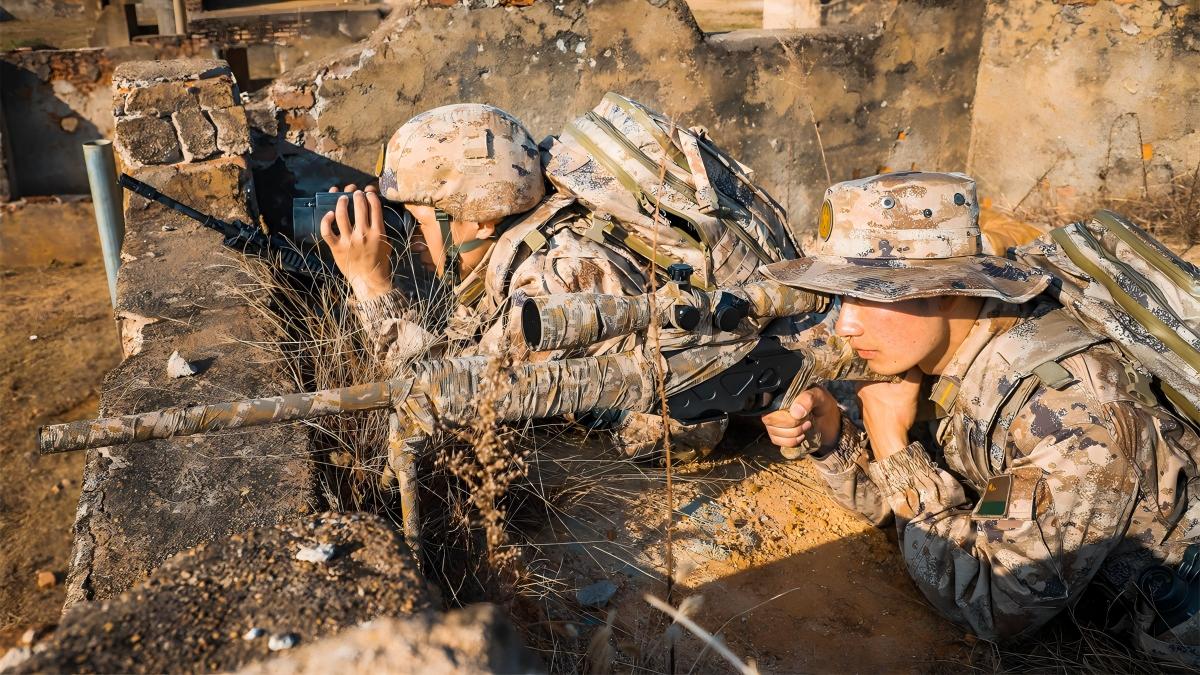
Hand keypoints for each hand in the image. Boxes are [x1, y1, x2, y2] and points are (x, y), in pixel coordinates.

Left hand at [320, 185, 392, 300]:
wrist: (369, 281)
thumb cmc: (379, 262)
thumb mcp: (387, 243)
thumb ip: (382, 228)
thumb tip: (376, 211)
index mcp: (378, 232)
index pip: (375, 206)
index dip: (371, 195)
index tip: (368, 192)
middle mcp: (363, 234)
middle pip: (359, 206)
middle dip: (357, 195)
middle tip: (355, 193)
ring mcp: (349, 241)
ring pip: (342, 214)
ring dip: (341, 201)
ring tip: (342, 197)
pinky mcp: (337, 247)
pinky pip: (327, 231)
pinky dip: (326, 220)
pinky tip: (329, 214)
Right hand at [762, 386, 841, 452]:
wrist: (829, 419)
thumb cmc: (822, 404)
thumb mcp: (820, 397)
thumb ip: (808, 399)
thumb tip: (795, 413)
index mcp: (779, 394)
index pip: (770, 406)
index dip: (786, 416)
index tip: (804, 416)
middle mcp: (772, 407)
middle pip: (770, 420)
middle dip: (793, 425)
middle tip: (808, 421)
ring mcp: (772, 422)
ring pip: (774, 432)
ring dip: (794, 434)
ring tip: (806, 426)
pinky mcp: (776, 434)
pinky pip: (776, 441)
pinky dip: (791, 441)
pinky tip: (801, 435)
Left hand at [858, 368, 921, 460]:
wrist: (889, 442)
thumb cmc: (896, 417)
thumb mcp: (909, 391)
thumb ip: (913, 373)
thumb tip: (916, 361)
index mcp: (863, 382)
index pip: (876, 365)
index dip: (890, 364)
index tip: (899, 366)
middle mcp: (858, 390)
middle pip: (876, 376)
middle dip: (889, 377)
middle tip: (901, 378)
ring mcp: (860, 401)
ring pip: (876, 387)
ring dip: (887, 387)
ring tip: (898, 390)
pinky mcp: (865, 410)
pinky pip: (875, 397)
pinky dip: (884, 397)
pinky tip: (893, 401)